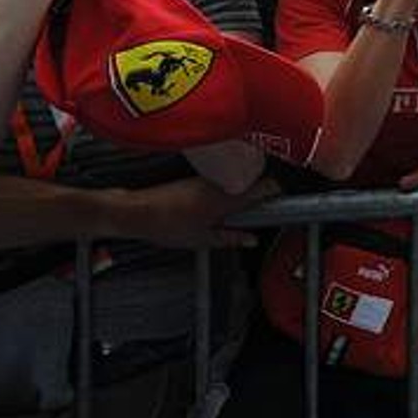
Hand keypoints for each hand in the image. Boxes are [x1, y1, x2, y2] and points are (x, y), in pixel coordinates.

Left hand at [111, 175, 276, 248]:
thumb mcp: (203, 239)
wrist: (137, 211)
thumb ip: (231, 238)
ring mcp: (207, 178)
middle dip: (260, 195)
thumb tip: (251, 239)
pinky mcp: (195, 178)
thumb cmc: (166, 225)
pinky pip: (219, 183)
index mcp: (228, 198)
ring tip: (230, 215)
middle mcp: (220, 183)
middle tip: (256, 214)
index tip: (281, 202)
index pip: (267, 186)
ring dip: (240, 194)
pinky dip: (223, 193)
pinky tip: (211, 211)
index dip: (278, 193)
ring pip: (236, 181)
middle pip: (254, 181)